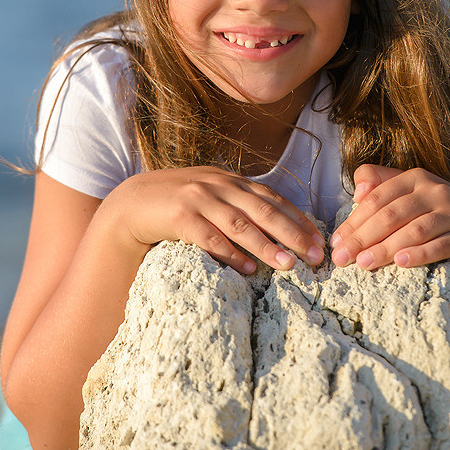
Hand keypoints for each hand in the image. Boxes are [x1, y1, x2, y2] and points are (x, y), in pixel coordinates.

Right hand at [101, 167, 325, 274]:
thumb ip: (237, 204)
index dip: (298, 219)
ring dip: (266, 246)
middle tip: (314, 255)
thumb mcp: (211, 196)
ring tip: (288, 265)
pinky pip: (210, 237)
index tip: (319, 239)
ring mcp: (198, 199)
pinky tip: (247, 269)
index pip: (272, 199)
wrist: (131, 203)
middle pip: (263, 211)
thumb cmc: (177, 204)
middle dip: (292, 233)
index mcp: (230, 180)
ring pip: (240, 224)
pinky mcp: (179, 217)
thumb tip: (276, 228)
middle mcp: (218, 185)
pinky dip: (230, 253)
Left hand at [330, 164, 449, 276]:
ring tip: (364, 264)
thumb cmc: (437, 212)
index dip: (353, 220)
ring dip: (387, 247)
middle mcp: (434, 190)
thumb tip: (357, 193)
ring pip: (415, 230)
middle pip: (392, 214)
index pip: (377, 198)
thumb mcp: (411, 193)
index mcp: (414, 178)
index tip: (336, 242)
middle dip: (363, 237)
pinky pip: (442, 244)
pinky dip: (421, 253)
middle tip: (343, 258)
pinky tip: (402, 263)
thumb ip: (381, 185)